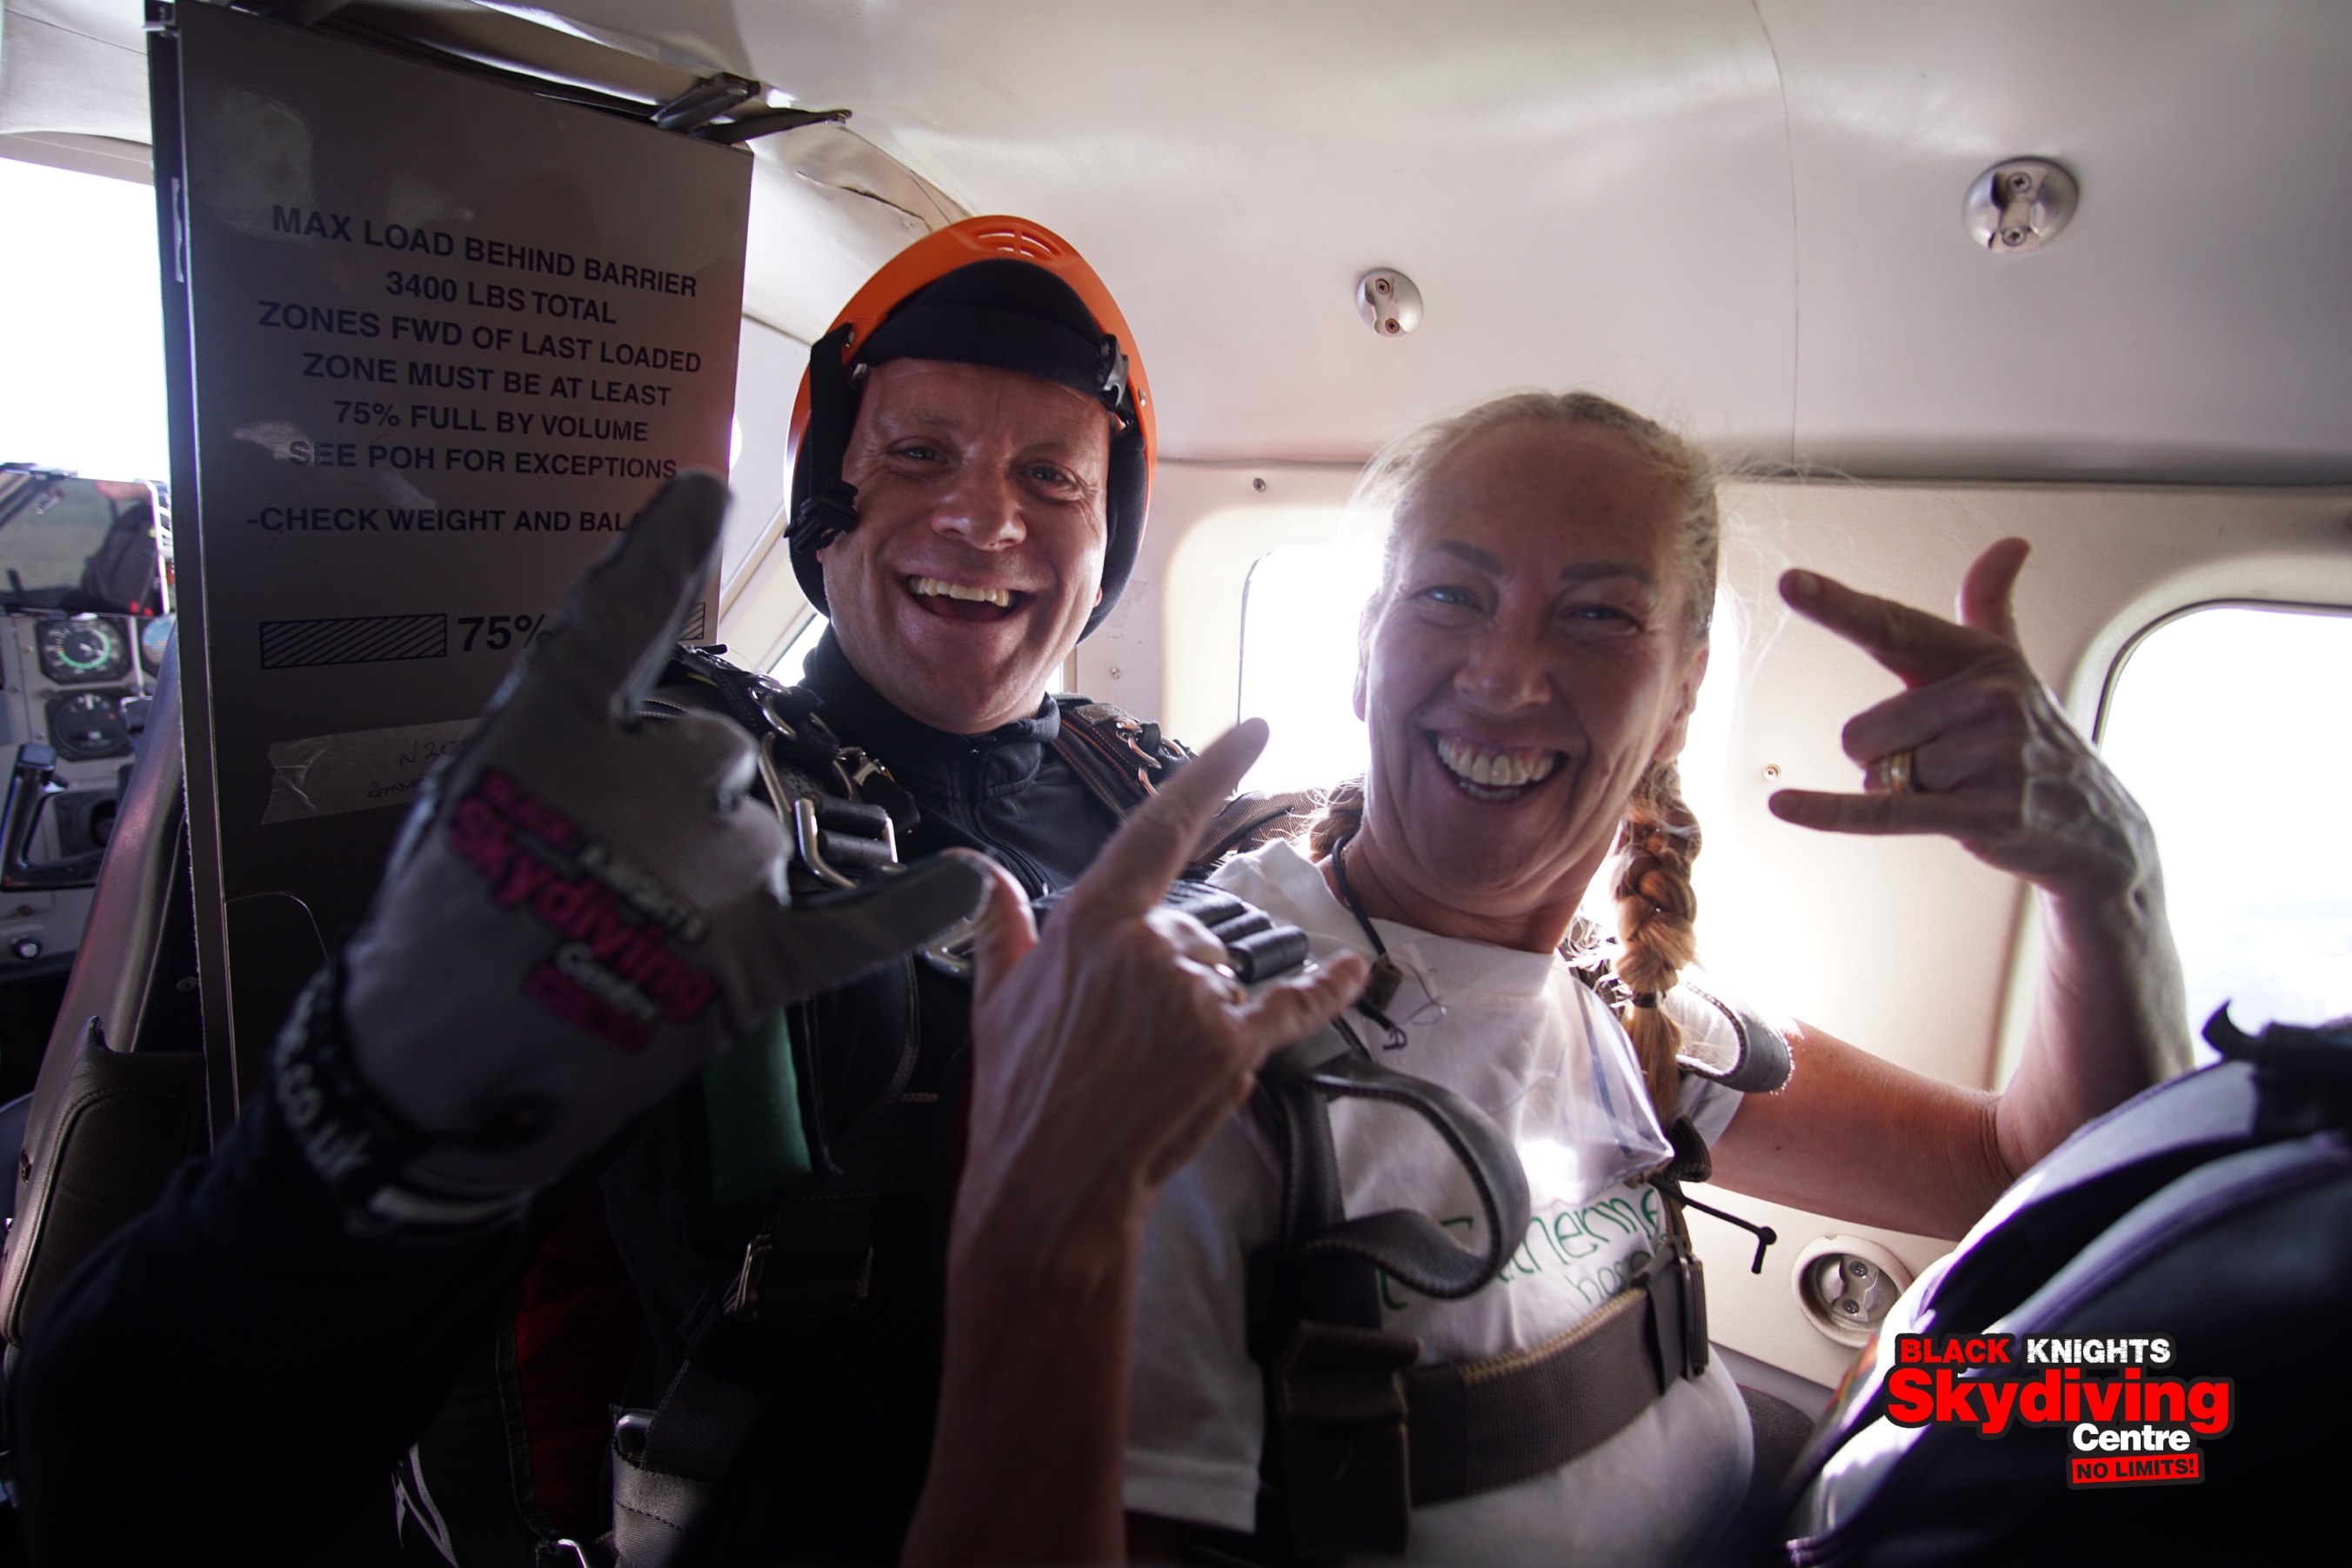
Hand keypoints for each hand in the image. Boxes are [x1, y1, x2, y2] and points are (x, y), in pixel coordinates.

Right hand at [334, 472, 981, 1204]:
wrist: (434, 1083)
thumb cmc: (433, 937)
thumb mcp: (463, 796)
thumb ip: (554, 735)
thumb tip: (624, 724)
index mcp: (560, 732)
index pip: (620, 619)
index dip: (659, 555)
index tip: (700, 495)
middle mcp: (655, 784)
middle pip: (710, 752)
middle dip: (666, 799)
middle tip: (592, 871)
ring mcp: (716, 875)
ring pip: (758, 826)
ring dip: (714, 866)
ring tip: (633, 931)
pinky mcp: (753, 964)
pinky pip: (857, 923)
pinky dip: (914, 906)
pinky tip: (966, 882)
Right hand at [955, 719, 1368, 1257]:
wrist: (1048, 1187)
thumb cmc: (1017, 1096)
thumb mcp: (993, 999)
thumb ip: (999, 924)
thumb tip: (977, 870)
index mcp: (1090, 921)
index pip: (1159, 827)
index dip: (1210, 774)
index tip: (1254, 731)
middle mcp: (1149, 947)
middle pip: (1188, 931)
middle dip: (1166, 975)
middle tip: (1117, 1039)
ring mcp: (1195, 996)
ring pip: (1221, 977)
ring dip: (1200, 1012)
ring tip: (1145, 1068)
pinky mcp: (1231, 1047)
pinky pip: (1291, 1006)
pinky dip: (1326, 991)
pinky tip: (1354, 972)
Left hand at [1767, 539, 2159, 904]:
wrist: (2098, 827)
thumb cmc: (2035, 741)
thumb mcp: (2011, 668)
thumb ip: (1991, 606)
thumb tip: (2011, 544)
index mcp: (1980, 658)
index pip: (1892, 626)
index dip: (1838, 605)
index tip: (1790, 582)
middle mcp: (1988, 698)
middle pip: (1863, 729)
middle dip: (1885, 757)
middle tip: (1946, 765)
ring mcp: (1991, 756)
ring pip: (1878, 773)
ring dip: (1906, 791)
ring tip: (1962, 791)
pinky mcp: (1986, 813)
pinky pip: (1885, 809)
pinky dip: (1832, 812)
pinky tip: (1784, 806)